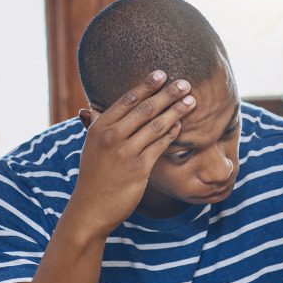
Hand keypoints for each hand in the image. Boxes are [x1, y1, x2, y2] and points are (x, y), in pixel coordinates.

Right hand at [67, 71, 195, 233]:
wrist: (91, 208)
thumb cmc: (94, 176)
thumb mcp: (90, 147)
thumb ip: (96, 126)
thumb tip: (92, 107)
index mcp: (99, 127)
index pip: (127, 99)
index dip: (146, 85)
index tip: (161, 73)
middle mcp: (111, 136)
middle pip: (145, 109)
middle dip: (167, 94)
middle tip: (185, 82)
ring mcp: (125, 152)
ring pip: (157, 125)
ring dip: (176, 111)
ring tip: (191, 100)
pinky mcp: (139, 169)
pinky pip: (161, 146)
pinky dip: (173, 133)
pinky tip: (182, 124)